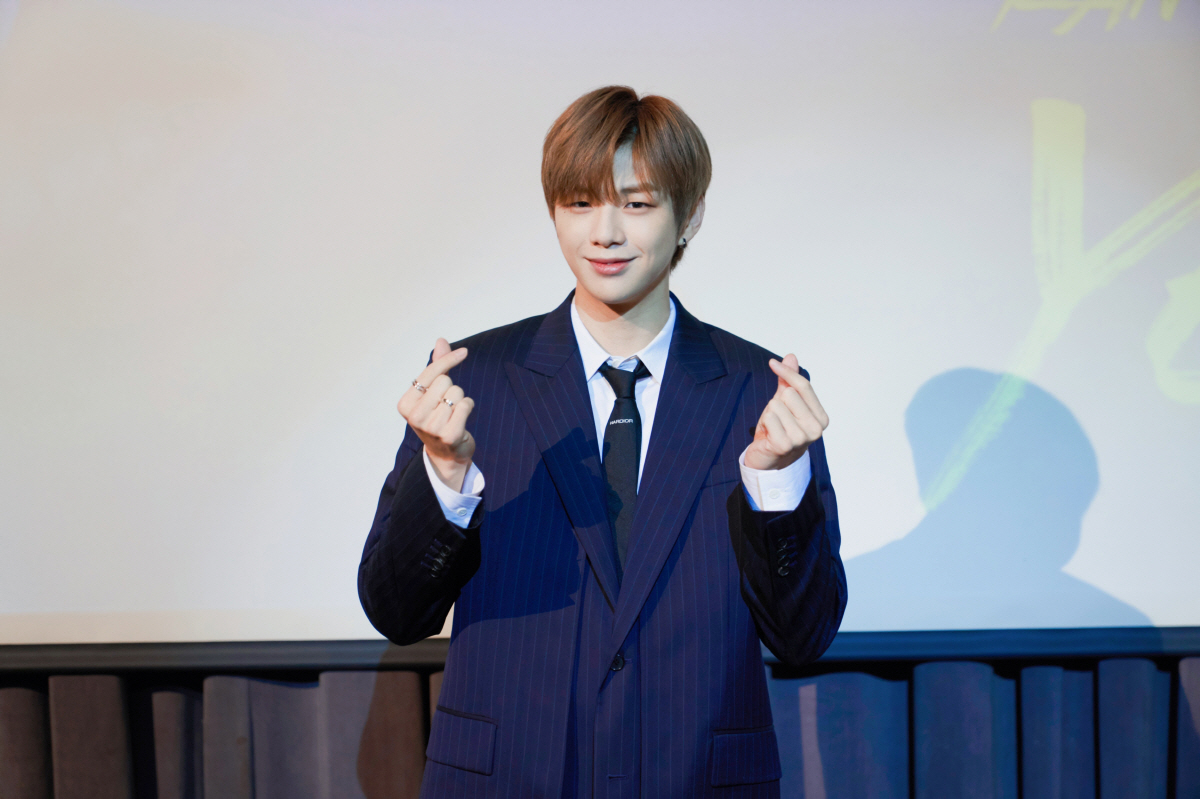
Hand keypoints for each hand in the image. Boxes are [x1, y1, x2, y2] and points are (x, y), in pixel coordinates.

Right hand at [398, 338, 475, 490]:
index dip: (448, 360)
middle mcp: (415, 416)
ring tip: (453, 414)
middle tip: (447, 405)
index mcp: (405, 404)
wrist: (446, 453)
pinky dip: (468, 407)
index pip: (430, 372)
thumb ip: (436, 367)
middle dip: (452, 389)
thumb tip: (441, 341)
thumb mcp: (432, 393)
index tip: (464, 352)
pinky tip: (462, 419)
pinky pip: (466, 405)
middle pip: (445, 381)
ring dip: (460, 400)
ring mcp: (431, 427)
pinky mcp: (449, 435)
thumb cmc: (437, 418)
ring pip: (457, 392)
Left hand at [743, 353, 828, 470]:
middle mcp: (816, 429)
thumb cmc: (779, 429)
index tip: (772, 363)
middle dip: (777, 403)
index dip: (786, 372)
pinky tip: (768, 435)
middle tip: (778, 419)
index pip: (804, 385)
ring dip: (769, 415)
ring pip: (776, 405)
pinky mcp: (785, 444)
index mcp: (821, 417)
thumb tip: (791, 357)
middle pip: (789, 394)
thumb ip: (788, 382)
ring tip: (773, 428)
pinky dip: (764, 424)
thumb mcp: (784, 403)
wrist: (770, 459)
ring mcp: (801, 438)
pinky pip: (768, 417)